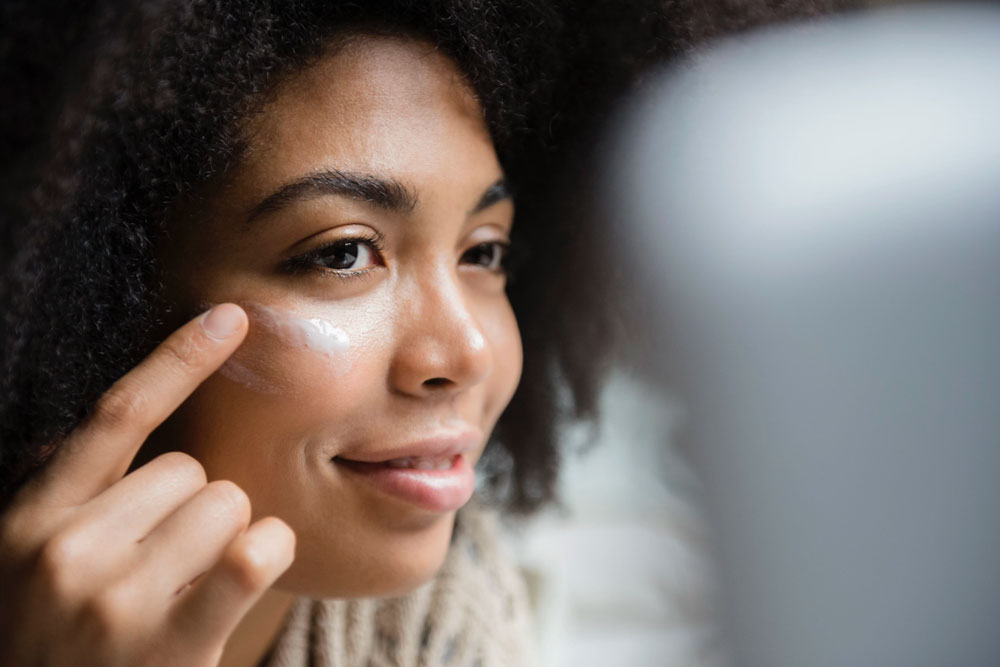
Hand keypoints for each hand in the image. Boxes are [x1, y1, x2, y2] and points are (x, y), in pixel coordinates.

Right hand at [0, 304, 295, 666]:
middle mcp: (63, 551)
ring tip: (184, 594)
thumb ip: (76, 499)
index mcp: (30, 521)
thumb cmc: (63, 645)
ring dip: (226, 541)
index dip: (178, 358)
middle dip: (194, 511)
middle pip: (191, 471)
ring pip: (229, 505)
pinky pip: (254, 550)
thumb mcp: (36, 568)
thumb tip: (131, 418)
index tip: (231, 318)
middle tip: (163, 573)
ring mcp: (114, 600)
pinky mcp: (168, 644)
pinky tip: (234, 587)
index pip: (116, 415)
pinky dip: (265, 556)